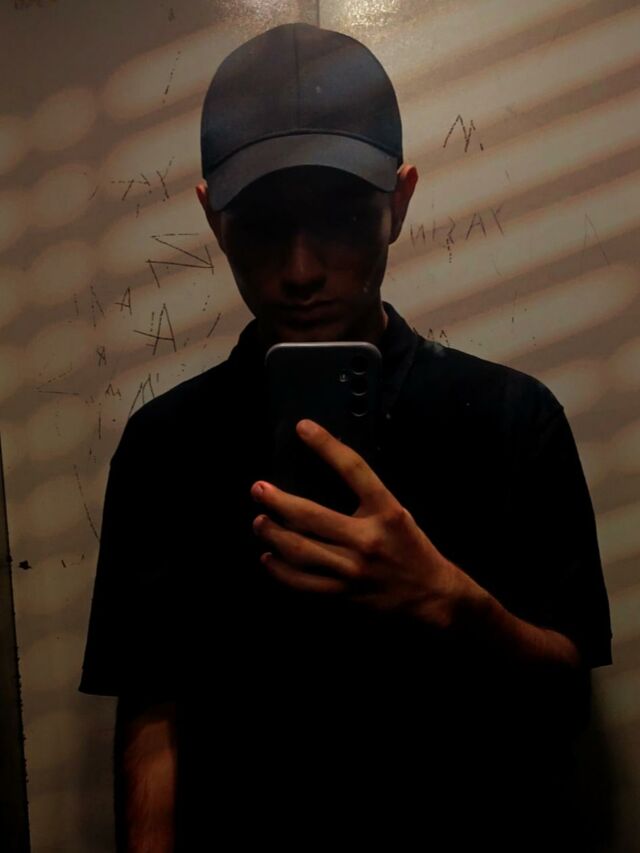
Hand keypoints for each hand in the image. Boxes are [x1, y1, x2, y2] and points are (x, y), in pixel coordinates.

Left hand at [250, 418, 462, 628]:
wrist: (431, 595)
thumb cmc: (411, 547)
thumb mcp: (395, 512)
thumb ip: (366, 495)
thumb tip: (328, 467)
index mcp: (386, 511)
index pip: (354, 469)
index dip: (326, 445)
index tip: (303, 427)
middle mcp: (367, 539)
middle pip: (311, 516)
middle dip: (277, 502)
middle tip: (258, 490)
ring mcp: (352, 569)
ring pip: (300, 550)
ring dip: (273, 534)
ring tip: (259, 522)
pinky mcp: (342, 594)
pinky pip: (301, 583)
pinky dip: (279, 570)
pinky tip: (268, 557)